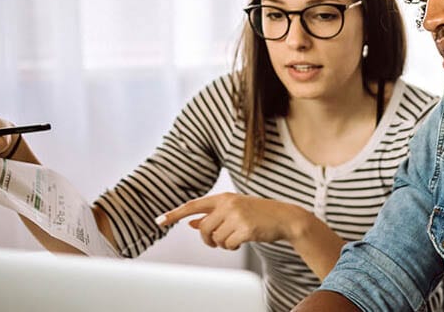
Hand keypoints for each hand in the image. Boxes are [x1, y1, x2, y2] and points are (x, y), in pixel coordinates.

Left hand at [157, 193, 314, 250]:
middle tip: (218, 241)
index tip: (159, 221)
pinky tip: (242, 241)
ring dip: (222, 243)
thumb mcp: (234, 211)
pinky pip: (227, 244)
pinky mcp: (246, 228)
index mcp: (224, 197)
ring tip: (235, 237)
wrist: (284, 218)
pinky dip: (232, 247)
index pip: (193, 205)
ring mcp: (237, 215)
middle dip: (208, 239)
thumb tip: (191, 223)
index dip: (174, 214)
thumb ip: (212, 215)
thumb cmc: (258, 214)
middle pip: (203, 228)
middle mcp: (229, 204)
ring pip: (215, 238)